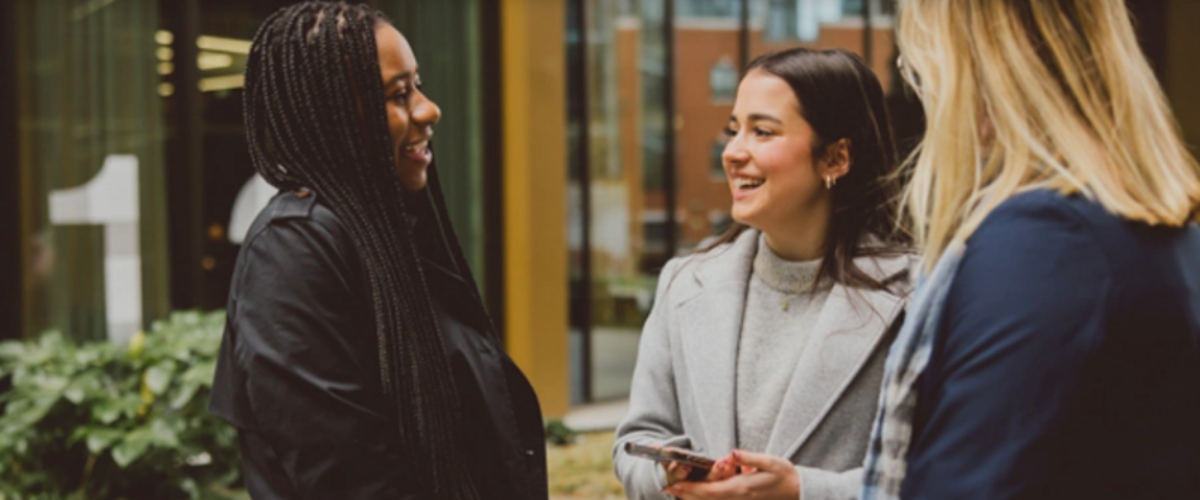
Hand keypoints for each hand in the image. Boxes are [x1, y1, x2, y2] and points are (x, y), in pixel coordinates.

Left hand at [663, 450, 798, 499]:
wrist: (799, 492)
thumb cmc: (785, 475)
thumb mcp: (770, 462)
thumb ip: (750, 458)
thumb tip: (732, 454)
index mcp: (741, 488)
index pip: (709, 491)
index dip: (690, 488)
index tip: (674, 485)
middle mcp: (738, 499)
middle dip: (686, 495)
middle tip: (668, 489)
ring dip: (694, 498)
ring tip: (678, 491)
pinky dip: (706, 499)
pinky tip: (699, 494)